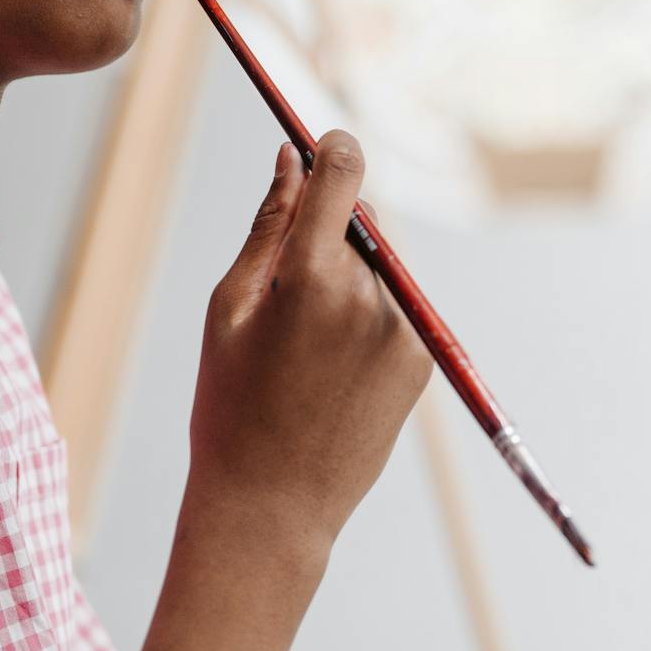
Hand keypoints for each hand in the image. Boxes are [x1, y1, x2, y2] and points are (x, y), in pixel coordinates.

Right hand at [187, 131, 432, 554]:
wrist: (272, 507)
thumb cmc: (230, 405)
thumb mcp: (229, 308)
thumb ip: (268, 224)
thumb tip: (293, 155)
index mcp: (312, 275)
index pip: (343, 171)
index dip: (333, 149)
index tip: (322, 143)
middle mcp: (370, 295)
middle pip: (357, 224)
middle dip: (326, 235)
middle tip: (284, 293)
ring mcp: (403, 329)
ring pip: (377, 269)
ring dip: (347, 281)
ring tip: (303, 348)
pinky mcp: (422, 359)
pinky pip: (395, 309)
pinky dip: (367, 317)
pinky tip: (329, 368)